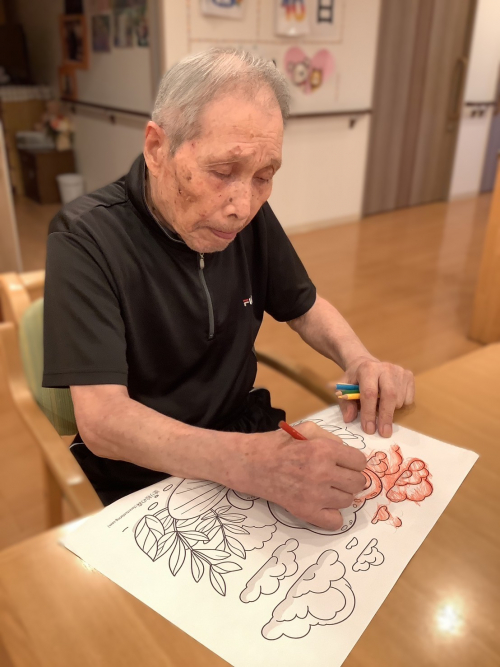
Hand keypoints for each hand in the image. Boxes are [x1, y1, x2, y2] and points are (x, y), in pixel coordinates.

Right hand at [246, 421, 366, 530]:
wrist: (251, 464)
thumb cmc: (278, 445)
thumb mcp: (306, 429)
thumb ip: (331, 438)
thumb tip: (348, 453)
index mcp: (324, 450)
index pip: (360, 462)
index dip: (354, 461)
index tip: (345, 462)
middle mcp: (323, 472)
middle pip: (358, 483)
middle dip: (351, 478)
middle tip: (337, 476)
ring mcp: (315, 495)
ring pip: (349, 501)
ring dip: (341, 494)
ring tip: (326, 488)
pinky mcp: (306, 512)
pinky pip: (336, 521)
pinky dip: (333, 515)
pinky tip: (323, 505)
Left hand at [334, 355, 414, 437]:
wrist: (367, 364)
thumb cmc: (355, 379)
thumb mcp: (344, 388)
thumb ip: (346, 403)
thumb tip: (349, 418)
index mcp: (367, 369)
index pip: (369, 393)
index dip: (369, 413)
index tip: (369, 429)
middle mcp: (385, 368)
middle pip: (389, 395)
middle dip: (386, 416)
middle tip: (384, 433)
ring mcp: (399, 371)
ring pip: (399, 399)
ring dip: (391, 411)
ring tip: (380, 407)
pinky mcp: (409, 375)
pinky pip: (408, 399)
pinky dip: (400, 406)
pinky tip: (390, 400)